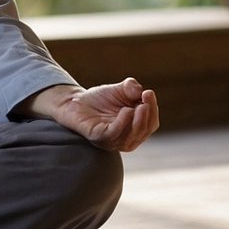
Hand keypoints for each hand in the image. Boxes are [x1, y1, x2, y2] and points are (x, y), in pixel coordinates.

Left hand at [20, 79, 158, 151]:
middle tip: (145, 101)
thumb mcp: (120, 90)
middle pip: (143, 132)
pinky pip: (113, 135)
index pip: (151, 124)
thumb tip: (140, 91)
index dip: (153, 110)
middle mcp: (125, 138)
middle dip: (148, 116)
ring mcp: (111, 140)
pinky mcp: (98, 137)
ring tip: (139, 106)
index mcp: (134, 128)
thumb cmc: (100, 99)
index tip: (149, 93)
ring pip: (131, 137)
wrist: (75, 101)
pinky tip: (126, 111)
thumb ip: (131, 88)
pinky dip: (123, 124)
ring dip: (138, 122)